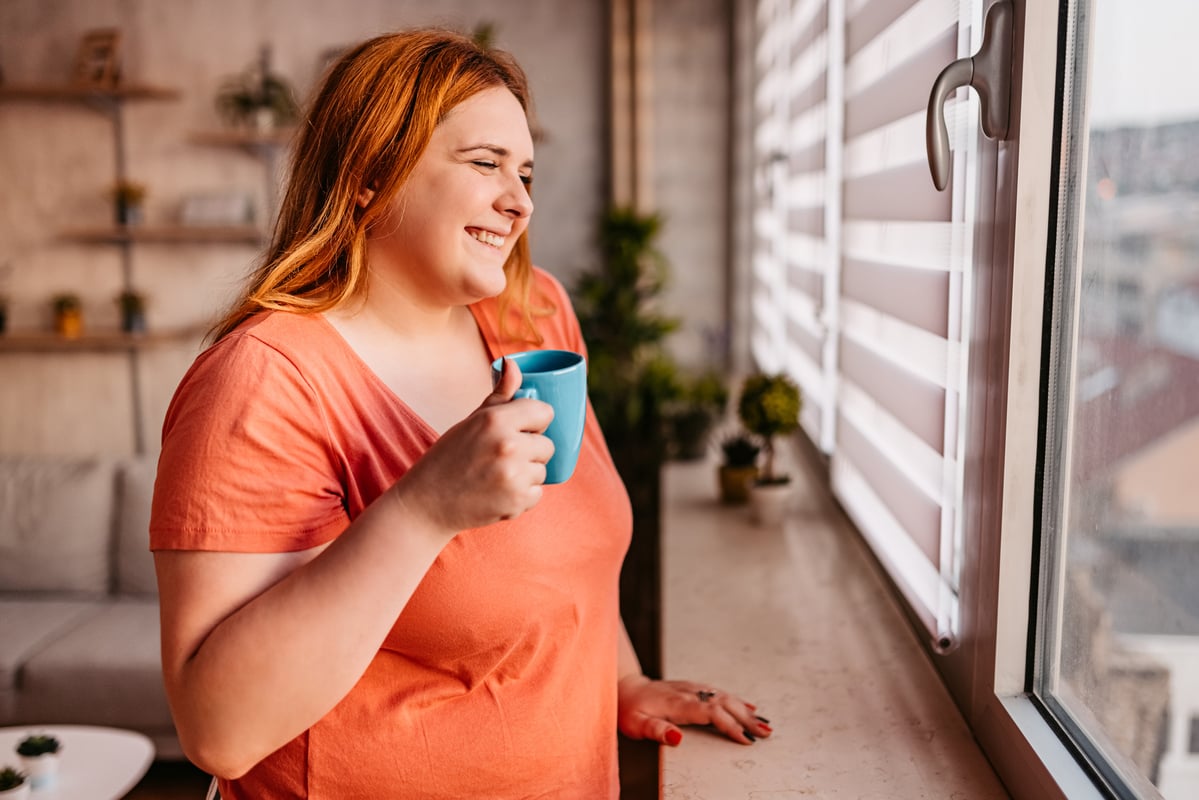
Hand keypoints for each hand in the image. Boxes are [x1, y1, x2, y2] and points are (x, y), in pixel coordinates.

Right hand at [392, 358, 554, 531]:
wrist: (427, 503)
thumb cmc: (448, 458)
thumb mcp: (471, 421)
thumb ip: (500, 395)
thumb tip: (514, 364)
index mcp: (496, 420)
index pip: (544, 412)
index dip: (533, 422)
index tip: (518, 430)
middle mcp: (509, 445)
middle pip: (547, 444)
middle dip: (530, 451)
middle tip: (500, 458)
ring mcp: (515, 475)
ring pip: (542, 470)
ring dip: (526, 475)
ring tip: (496, 476)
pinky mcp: (518, 501)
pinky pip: (537, 493)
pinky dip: (522, 496)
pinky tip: (497, 493)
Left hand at [616, 674, 771, 746]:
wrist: (625, 688)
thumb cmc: (630, 709)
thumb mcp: (636, 724)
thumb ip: (656, 730)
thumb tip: (677, 738)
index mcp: (677, 703)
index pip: (710, 713)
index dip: (729, 725)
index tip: (745, 739)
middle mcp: (689, 692)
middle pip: (723, 703)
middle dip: (746, 718)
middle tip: (766, 733)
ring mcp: (693, 688)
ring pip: (725, 696)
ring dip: (746, 710)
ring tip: (765, 724)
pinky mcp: (694, 688)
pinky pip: (720, 693)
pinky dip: (737, 700)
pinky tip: (749, 707)